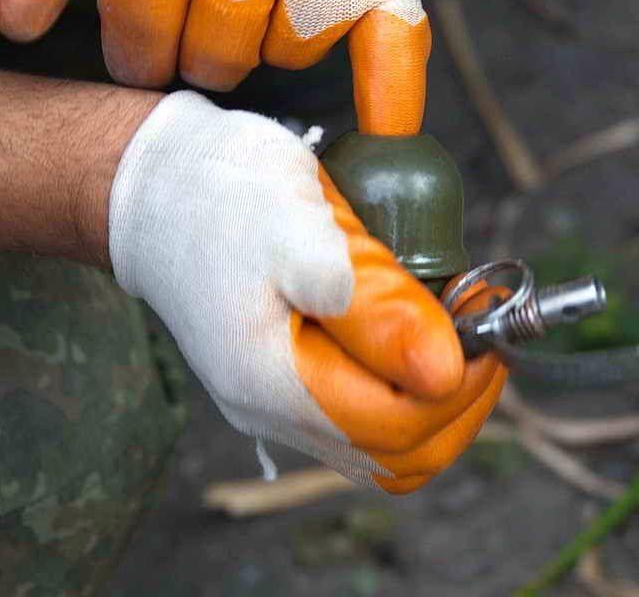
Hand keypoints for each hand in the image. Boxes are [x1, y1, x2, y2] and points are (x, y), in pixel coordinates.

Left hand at [0, 0, 429, 134]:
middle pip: (210, 64)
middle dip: (201, 42)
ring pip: (282, 60)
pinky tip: (387, 146)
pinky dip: (390, 107)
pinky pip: (390, 62)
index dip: (137, 43)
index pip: (137, 42)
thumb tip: (12, 28)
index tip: (147, 32)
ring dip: (272, 34)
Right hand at [109, 92, 505, 490]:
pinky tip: (413, 328)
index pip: (398, 427)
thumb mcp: (305, 233)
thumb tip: (445, 370)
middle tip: (480, 319)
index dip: (462, 383)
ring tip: (453, 322)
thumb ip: (375, 308)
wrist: (151, 184)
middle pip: (397, 454)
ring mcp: (275, 403)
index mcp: (270, 381)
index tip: (487, 313)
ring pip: (383, 444)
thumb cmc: (221, 193)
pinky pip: (361, 414)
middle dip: (460, 396)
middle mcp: (271, 411)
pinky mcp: (283, 382)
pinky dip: (404, 384)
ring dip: (436, 395)